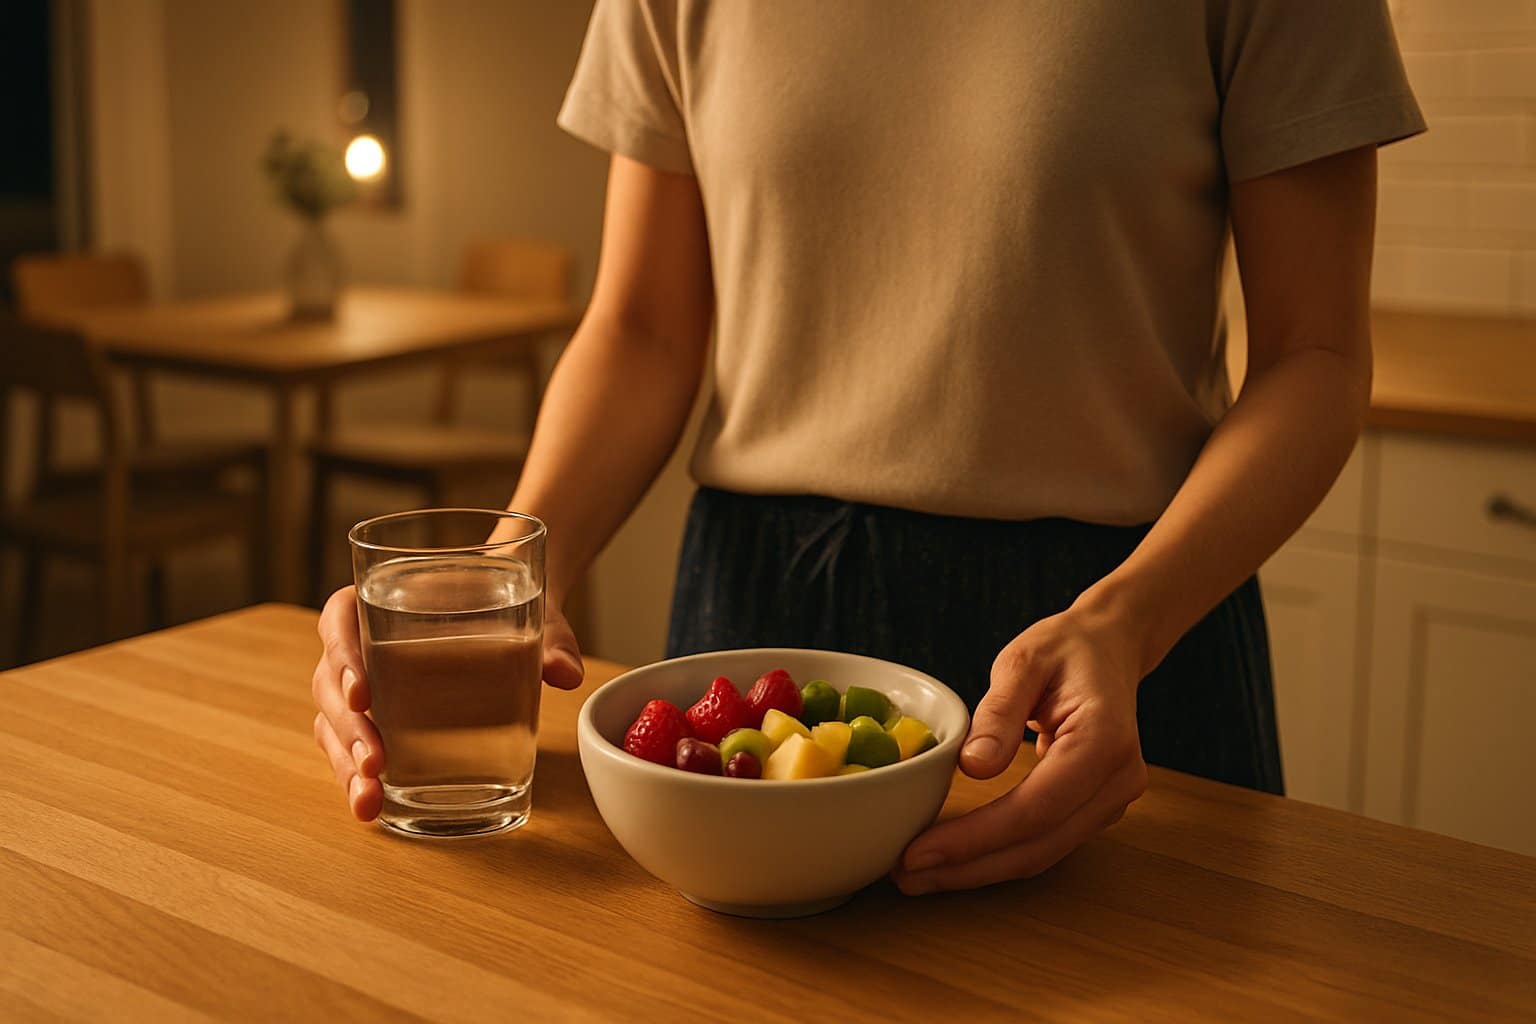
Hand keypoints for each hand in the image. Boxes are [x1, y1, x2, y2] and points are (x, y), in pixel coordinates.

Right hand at [310, 586, 584, 820]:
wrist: (514, 616)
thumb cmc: (510, 606)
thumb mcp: (534, 614)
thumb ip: (551, 638)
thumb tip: (567, 673)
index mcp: (379, 600)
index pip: (340, 619)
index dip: (341, 654)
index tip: (362, 693)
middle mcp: (360, 642)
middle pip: (329, 683)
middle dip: (347, 728)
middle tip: (375, 763)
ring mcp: (363, 684)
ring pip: (332, 722)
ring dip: (344, 763)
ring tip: (369, 799)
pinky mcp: (377, 719)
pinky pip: (350, 746)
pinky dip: (355, 776)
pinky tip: (372, 806)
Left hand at [893, 602, 1147, 893]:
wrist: (1109, 648)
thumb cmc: (1065, 648)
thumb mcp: (1024, 660)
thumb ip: (1000, 711)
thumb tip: (973, 767)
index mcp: (1103, 742)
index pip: (1035, 808)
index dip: (975, 838)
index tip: (918, 851)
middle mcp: (1117, 781)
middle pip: (1038, 845)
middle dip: (968, 867)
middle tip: (903, 876)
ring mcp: (1111, 801)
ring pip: (1041, 854)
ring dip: (978, 870)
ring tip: (918, 874)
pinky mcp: (1095, 809)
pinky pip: (1044, 842)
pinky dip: (998, 855)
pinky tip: (954, 858)